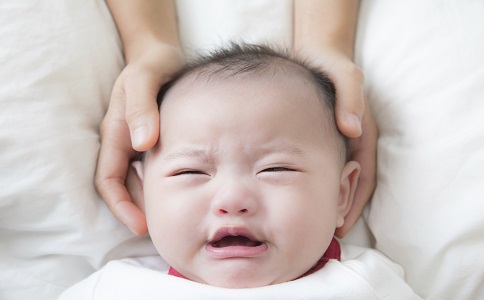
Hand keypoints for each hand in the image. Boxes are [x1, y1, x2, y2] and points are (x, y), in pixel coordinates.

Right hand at [95, 44, 183, 235]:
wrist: (161, 53)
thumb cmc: (153, 63)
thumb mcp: (145, 78)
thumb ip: (142, 107)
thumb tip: (142, 143)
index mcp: (115, 131)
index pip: (108, 178)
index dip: (121, 205)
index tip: (141, 225)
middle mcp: (123, 141)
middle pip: (123, 186)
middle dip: (137, 211)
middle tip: (163, 230)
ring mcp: (137, 142)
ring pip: (138, 181)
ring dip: (150, 200)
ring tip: (173, 217)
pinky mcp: (153, 140)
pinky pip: (153, 169)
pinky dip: (163, 184)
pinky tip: (185, 190)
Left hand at [298, 46, 377, 237]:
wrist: (316, 53)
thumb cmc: (330, 63)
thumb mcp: (345, 75)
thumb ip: (350, 98)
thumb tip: (352, 129)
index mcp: (361, 133)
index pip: (363, 176)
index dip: (354, 203)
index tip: (340, 226)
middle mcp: (351, 141)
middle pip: (350, 184)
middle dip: (340, 210)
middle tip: (322, 234)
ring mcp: (337, 141)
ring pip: (336, 179)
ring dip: (328, 201)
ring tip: (310, 224)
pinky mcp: (321, 137)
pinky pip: (321, 166)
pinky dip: (314, 184)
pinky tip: (293, 195)